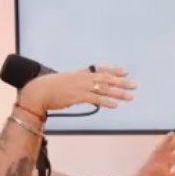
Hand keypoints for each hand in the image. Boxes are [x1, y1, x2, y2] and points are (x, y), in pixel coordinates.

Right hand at [20, 65, 135, 110]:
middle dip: (122, 82)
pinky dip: (106, 102)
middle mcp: (84, 78)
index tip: (125, 72)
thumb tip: (87, 90)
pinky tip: (115, 105)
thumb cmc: (51, 88)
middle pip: (106, 79)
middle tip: (134, 85)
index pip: (101, 70)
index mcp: (81, 73)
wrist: (39, 91)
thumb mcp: (67, 81)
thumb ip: (78, 83)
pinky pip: (95, 99)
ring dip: (118, 93)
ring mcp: (81, 86)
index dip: (114, 71)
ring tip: (130, 97)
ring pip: (104, 89)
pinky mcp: (78, 96)